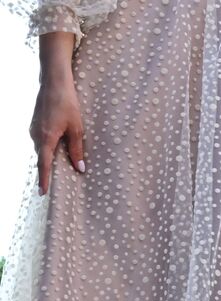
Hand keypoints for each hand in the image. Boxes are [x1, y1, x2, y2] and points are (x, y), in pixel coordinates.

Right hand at [30, 70, 84, 195]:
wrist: (54, 83)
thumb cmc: (67, 104)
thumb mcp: (77, 129)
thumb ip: (77, 150)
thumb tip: (80, 169)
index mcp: (46, 138)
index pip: (44, 164)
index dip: (44, 179)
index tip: (43, 192)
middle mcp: (36, 135)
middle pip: (42, 158)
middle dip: (47, 171)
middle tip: (52, 186)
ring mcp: (34, 129)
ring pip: (42, 149)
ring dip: (49, 158)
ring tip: (58, 170)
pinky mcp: (35, 124)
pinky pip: (41, 141)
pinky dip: (48, 148)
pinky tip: (57, 150)